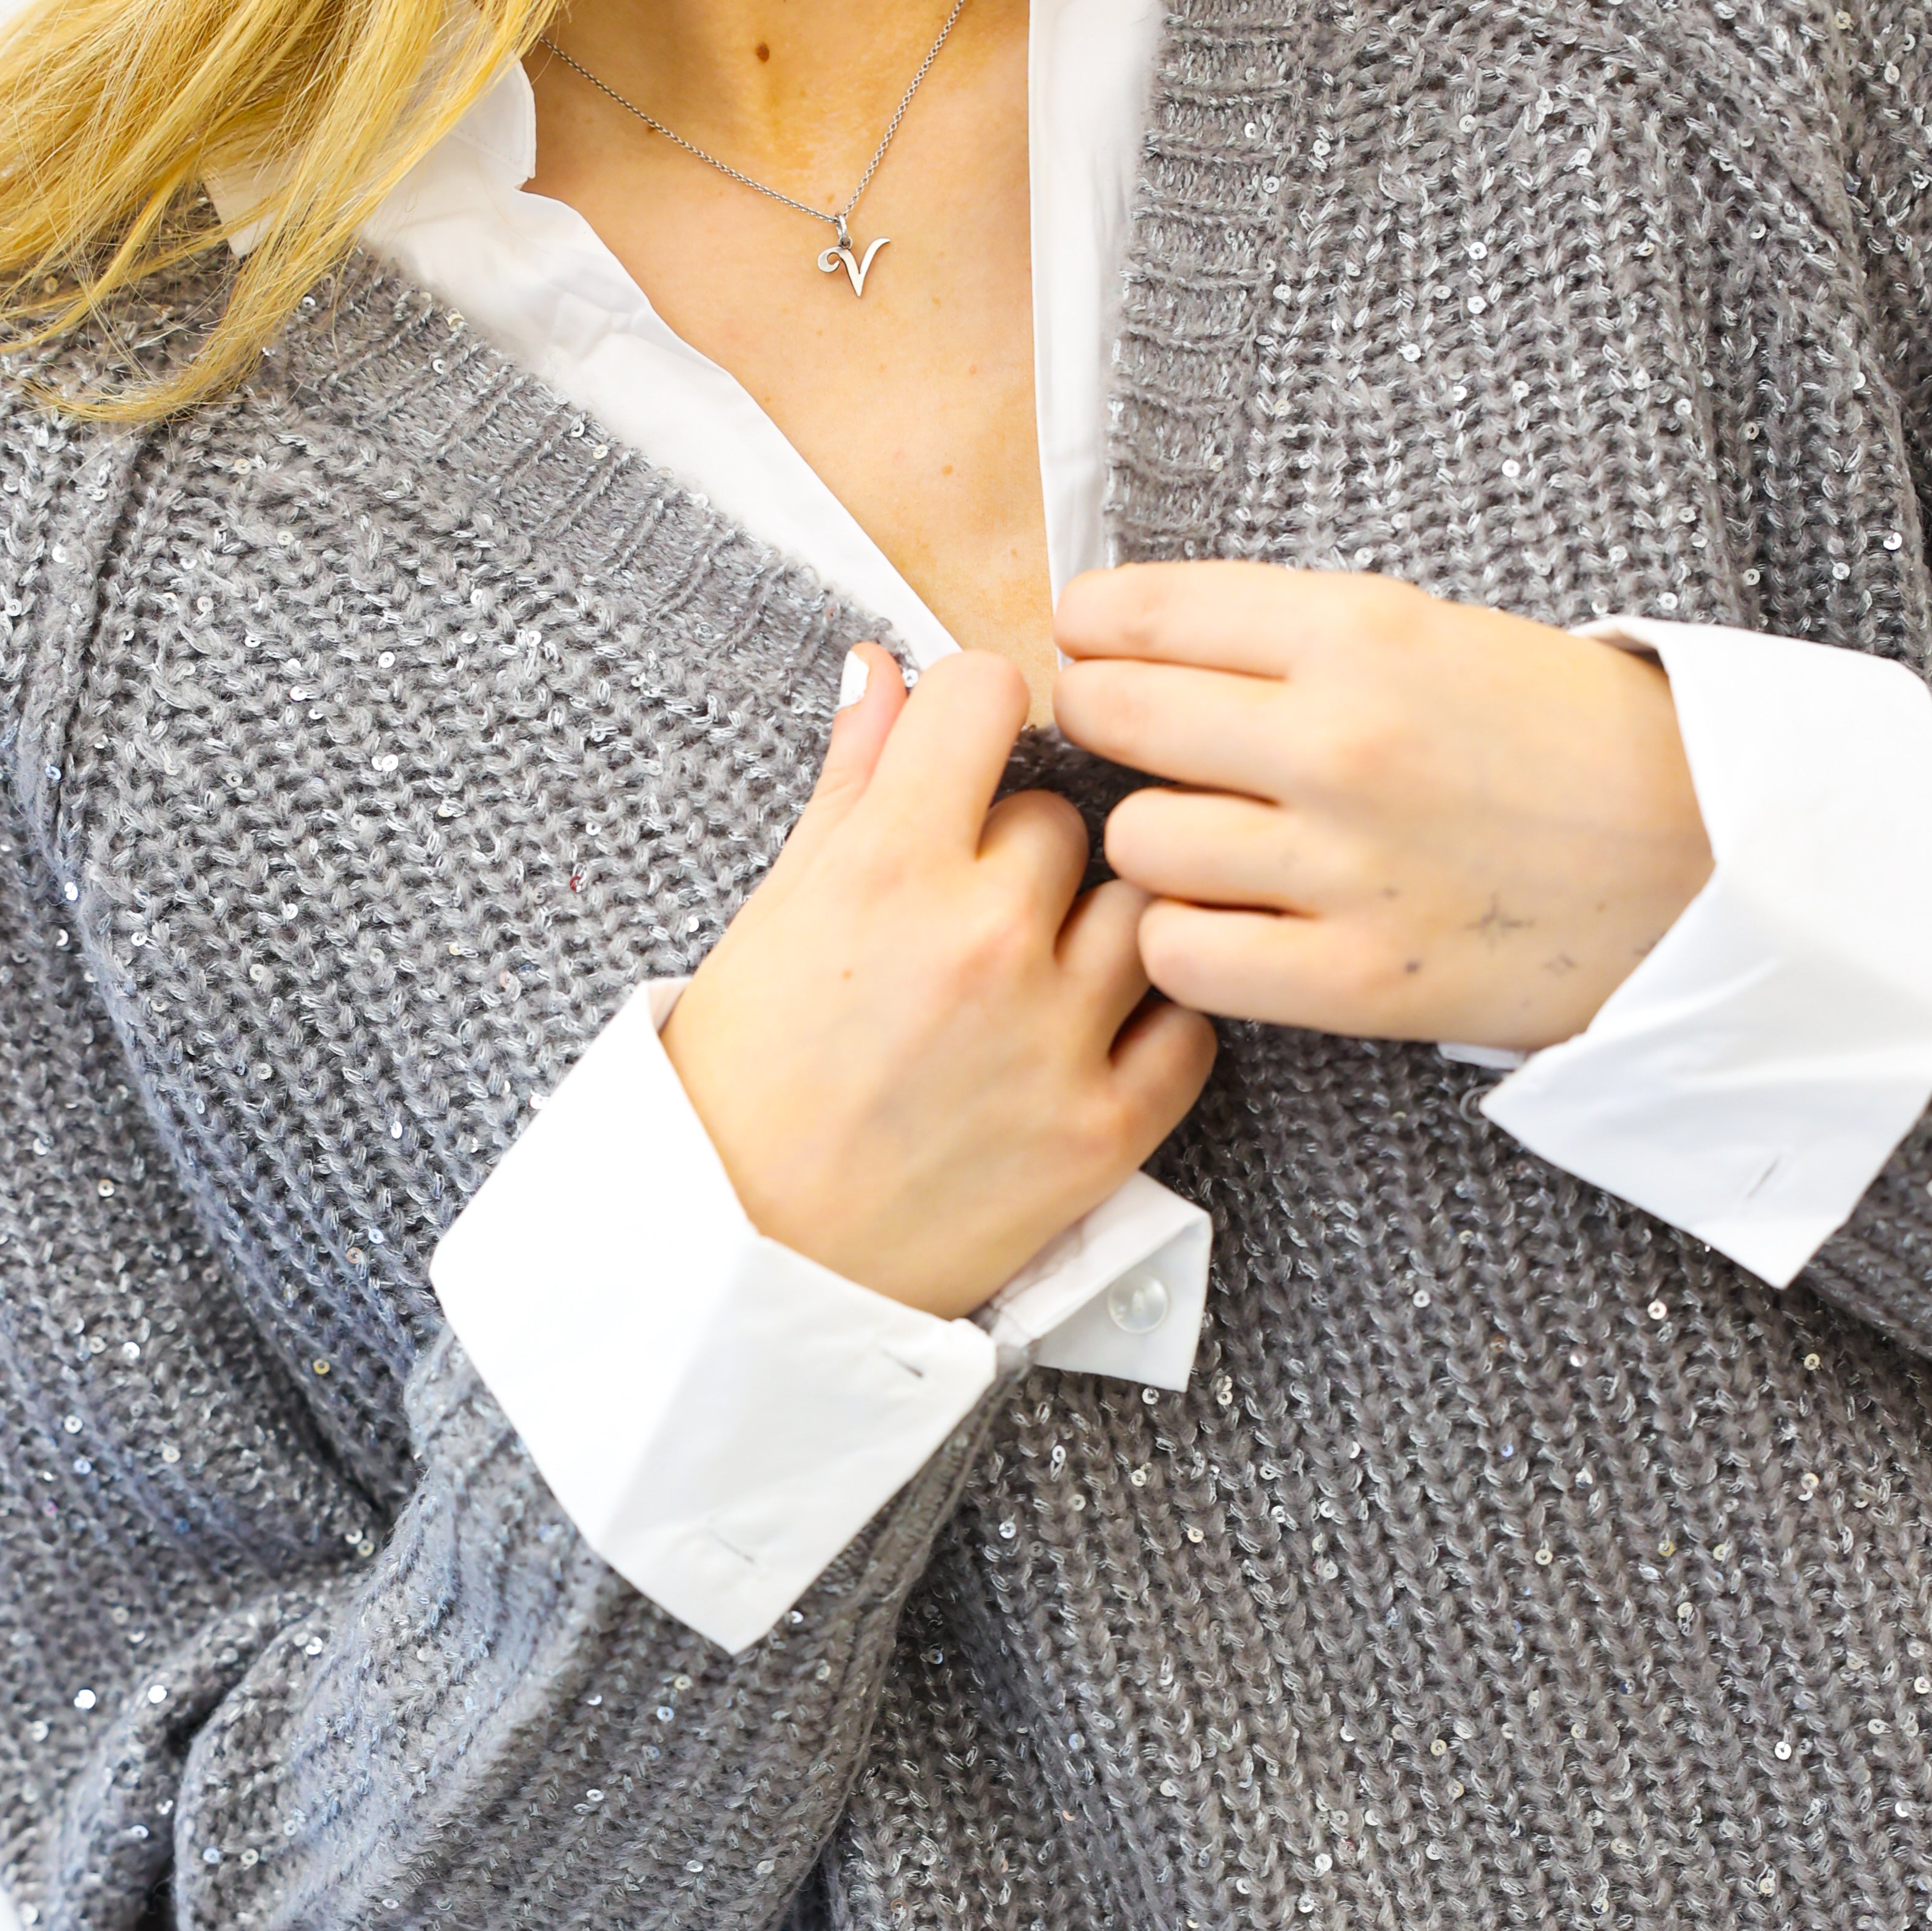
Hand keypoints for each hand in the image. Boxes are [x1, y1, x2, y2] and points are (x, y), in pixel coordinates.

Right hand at [661, 646, 1217, 1318]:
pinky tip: (1087, 1040)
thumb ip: (849, 785)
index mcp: (886, 868)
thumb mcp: (774, 917)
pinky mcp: (1103, 1132)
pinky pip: (1187, 1026)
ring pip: (1135, 908)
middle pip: (1062, 816)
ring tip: (1030, 981)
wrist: (749, 1259)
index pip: (985, 695)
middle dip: (1017, 852)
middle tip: (964, 916)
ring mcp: (1054, 1037)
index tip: (963, 759)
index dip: (973, 716)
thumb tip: (883, 671)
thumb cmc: (744, 1090)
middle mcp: (983, 938)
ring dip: (1091, 930)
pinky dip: (1149, 1025)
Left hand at [1054, 565, 1713, 1050]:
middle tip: (1126, 735)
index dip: (1092, 630)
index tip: (1087, 642)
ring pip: (1136, 843)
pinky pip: (1181, 955)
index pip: (1142, 615)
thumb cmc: (1565, 739)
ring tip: (1202, 841)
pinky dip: (1182, 940)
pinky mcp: (1354, 979)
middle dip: (1104, 720)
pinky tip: (1225, 921)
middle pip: (1115, 718)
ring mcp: (1341, 868)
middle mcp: (1337, 744)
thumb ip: (1294, 636)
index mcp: (1359, 633)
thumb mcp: (1437, 633)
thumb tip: (1136, 635)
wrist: (1703, 861)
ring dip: (1151, 842)